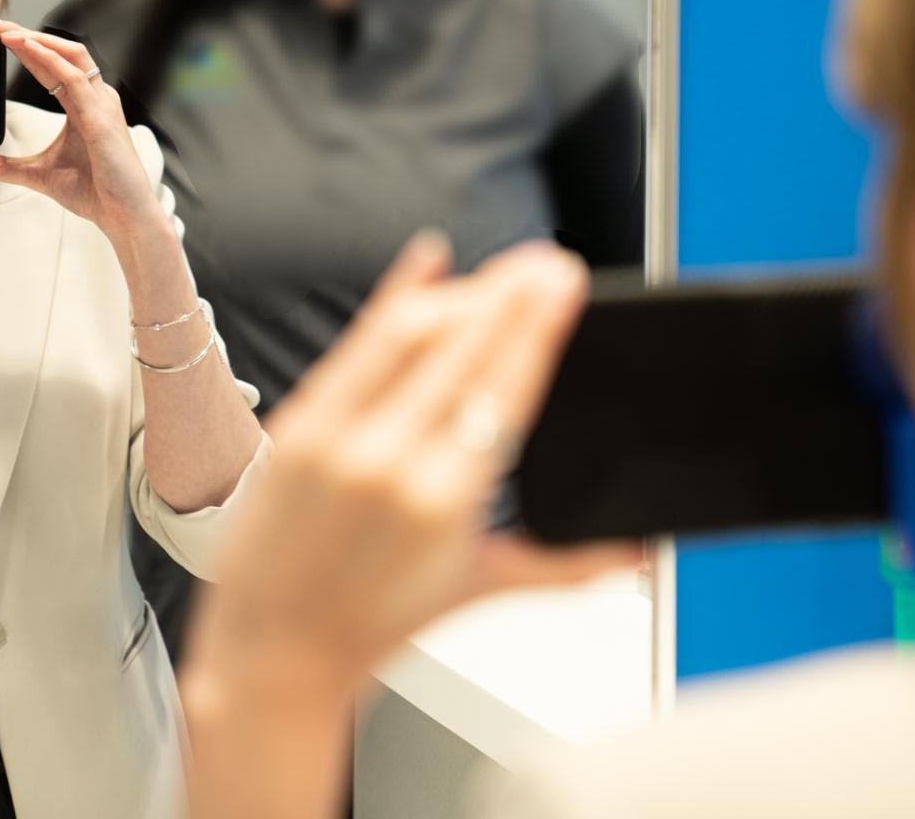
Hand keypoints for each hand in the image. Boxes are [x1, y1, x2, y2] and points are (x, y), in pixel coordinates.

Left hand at [0, 14, 162, 238]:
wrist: (122, 216)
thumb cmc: (93, 192)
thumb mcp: (35, 174)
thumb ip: (1, 166)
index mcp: (82, 105)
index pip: (50, 65)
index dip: (23, 46)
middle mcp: (95, 98)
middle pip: (60, 50)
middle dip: (24, 32)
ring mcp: (101, 105)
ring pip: (71, 55)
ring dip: (36, 40)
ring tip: (5, 31)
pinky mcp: (101, 118)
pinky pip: (77, 80)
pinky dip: (52, 61)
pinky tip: (29, 50)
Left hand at [182, 233, 636, 707]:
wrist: (276, 651)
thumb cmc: (373, 623)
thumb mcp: (479, 587)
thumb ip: (566, 564)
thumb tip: (638, 554)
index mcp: (443, 499)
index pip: (502, 389)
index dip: (535, 327)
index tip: (562, 283)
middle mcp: (388, 460)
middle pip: (460, 349)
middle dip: (509, 296)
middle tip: (547, 263)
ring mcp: (335, 437)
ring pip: (406, 336)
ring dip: (460, 295)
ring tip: (502, 275)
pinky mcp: (297, 425)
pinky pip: (354, 344)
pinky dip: (393, 297)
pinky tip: (426, 264)